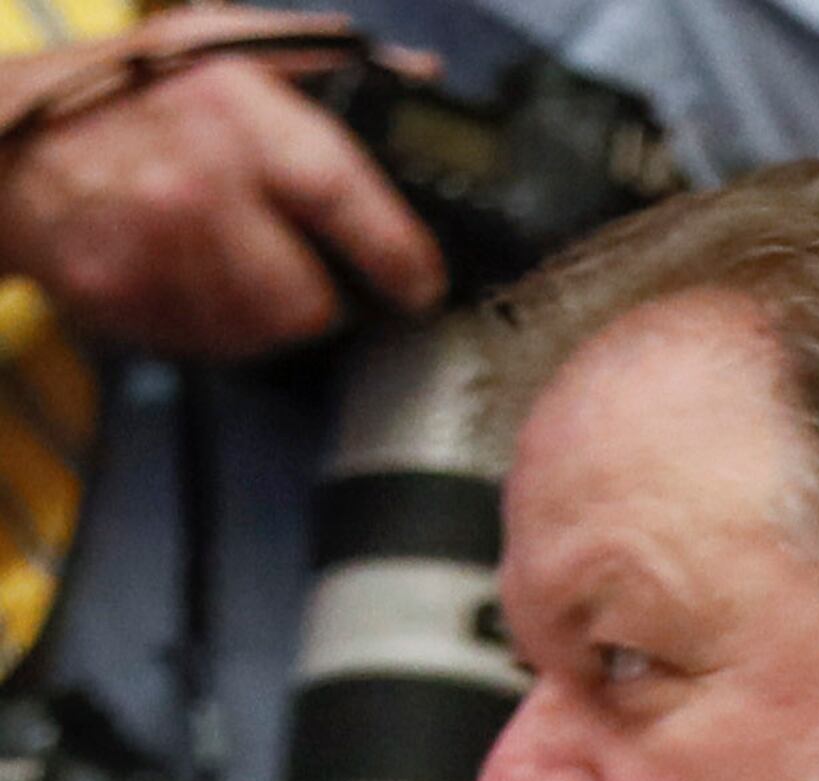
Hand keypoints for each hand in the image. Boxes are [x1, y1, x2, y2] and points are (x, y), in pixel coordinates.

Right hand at [0, 9, 442, 357]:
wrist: (7, 138)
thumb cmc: (134, 89)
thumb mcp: (228, 44)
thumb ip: (328, 62)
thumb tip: (422, 81)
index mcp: (237, 114)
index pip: (343, 200)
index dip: (400, 258)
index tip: (420, 287)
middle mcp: (194, 184)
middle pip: (306, 303)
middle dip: (322, 302)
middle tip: (313, 280)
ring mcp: (148, 245)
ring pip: (257, 334)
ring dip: (265, 319)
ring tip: (242, 272)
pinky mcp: (112, 290)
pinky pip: (200, 343)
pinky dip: (209, 325)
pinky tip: (190, 279)